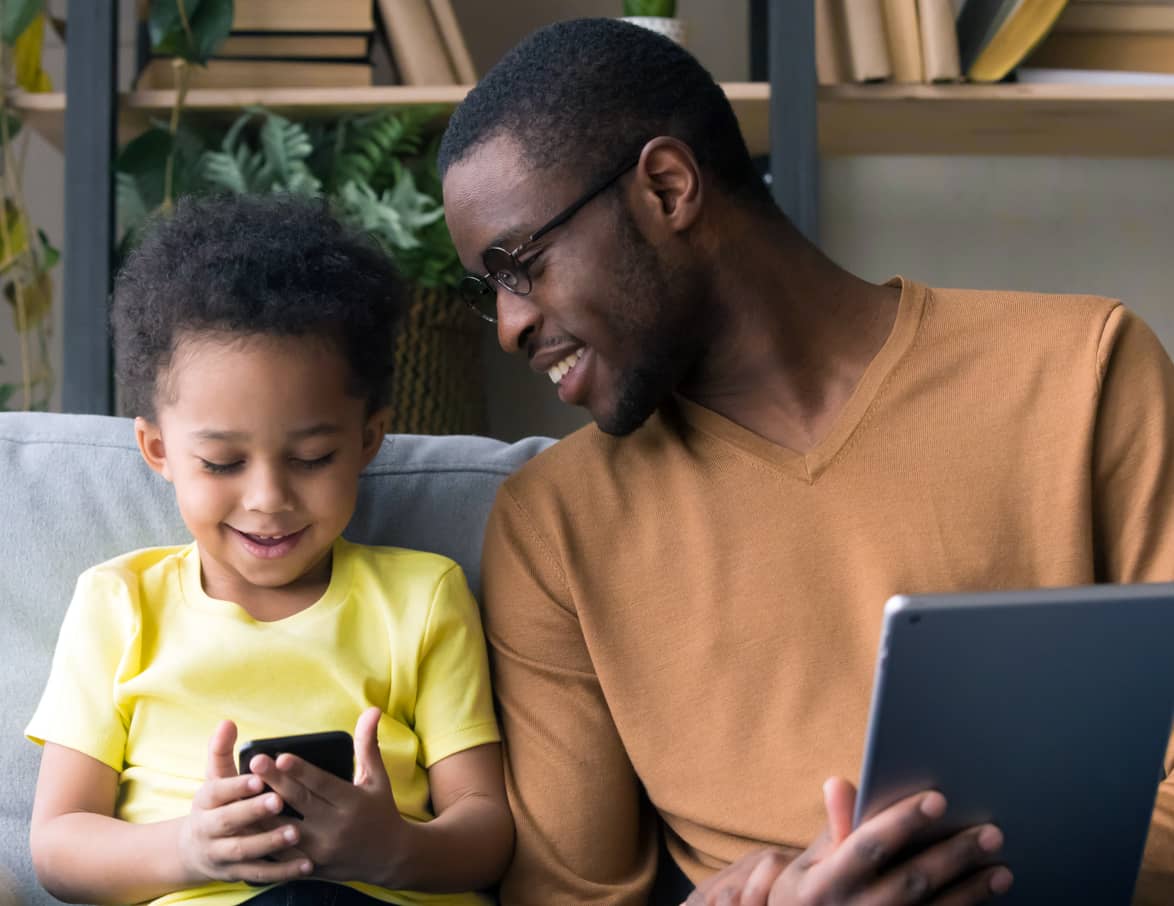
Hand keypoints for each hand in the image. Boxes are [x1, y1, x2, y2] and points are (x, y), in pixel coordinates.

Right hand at [177, 720, 312, 884]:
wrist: (195, 850)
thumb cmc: (217, 804)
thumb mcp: (215, 778)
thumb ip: (222, 751)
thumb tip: (227, 722)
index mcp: (205, 801)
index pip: (217, 792)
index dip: (236, 785)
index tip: (258, 777)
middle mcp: (207, 829)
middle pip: (226, 821)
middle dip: (251, 811)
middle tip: (278, 800)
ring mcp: (220, 854)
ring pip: (242, 850)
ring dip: (268, 842)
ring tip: (295, 832)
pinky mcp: (236, 873)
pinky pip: (259, 874)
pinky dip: (282, 871)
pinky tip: (307, 864)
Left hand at [249, 707, 412, 885]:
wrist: (388, 858)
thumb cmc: (380, 810)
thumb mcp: (377, 778)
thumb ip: (367, 745)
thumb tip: (372, 710)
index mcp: (352, 802)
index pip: (323, 784)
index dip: (302, 770)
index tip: (281, 756)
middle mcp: (336, 827)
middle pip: (300, 802)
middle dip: (275, 782)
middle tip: (255, 761)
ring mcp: (321, 850)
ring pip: (284, 830)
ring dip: (261, 812)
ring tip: (239, 793)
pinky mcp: (310, 867)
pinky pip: (280, 854)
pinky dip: (262, 840)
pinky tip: (244, 824)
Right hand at [685, 778, 1012, 905]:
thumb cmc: (809, 900)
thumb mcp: (805, 867)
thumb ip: (833, 829)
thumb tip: (841, 783)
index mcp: (823, 884)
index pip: (868, 846)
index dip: (901, 821)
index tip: (938, 798)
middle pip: (911, 881)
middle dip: (953, 856)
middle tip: (991, 833)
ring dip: (970, 892)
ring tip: (1000, 870)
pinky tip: (985, 900)